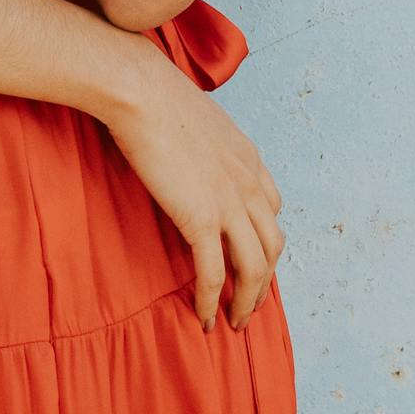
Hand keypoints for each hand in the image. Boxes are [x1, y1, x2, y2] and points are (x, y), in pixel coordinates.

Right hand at [101, 50, 285, 329]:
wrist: (141, 91)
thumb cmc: (155, 97)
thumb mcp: (196, 120)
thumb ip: (203, 145)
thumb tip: (186, 153)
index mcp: (249, 160)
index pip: (272, 209)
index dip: (265, 239)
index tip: (252, 258)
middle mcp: (249, 184)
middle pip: (272, 246)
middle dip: (264, 282)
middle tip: (250, 304)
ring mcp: (229, 203)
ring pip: (254, 267)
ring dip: (247, 300)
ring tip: (234, 322)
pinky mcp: (201, 218)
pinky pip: (214, 273)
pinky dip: (213, 301)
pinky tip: (205, 318)